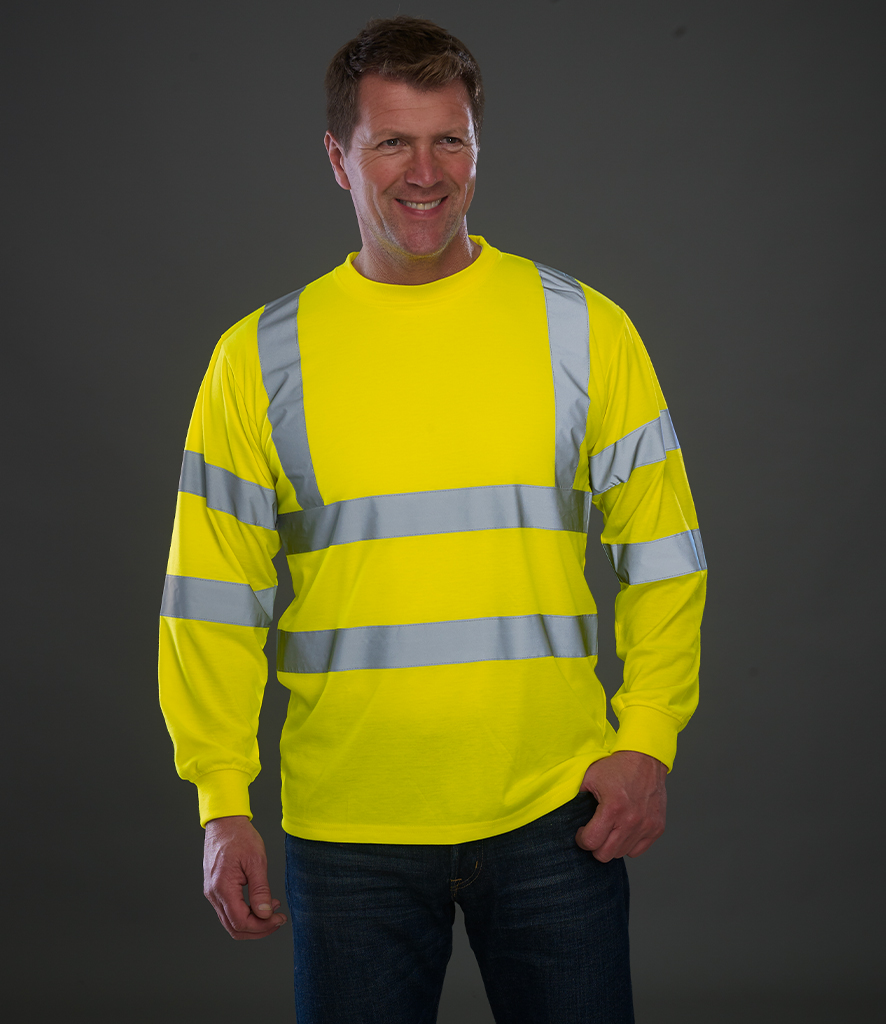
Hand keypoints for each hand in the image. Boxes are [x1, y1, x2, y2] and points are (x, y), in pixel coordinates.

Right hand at [203, 816, 287, 939]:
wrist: (224, 822)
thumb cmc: (239, 836)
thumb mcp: (256, 861)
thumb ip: (260, 890)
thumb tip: (265, 913)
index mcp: (222, 888)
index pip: (241, 922)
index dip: (262, 926)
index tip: (279, 918)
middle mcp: (213, 894)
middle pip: (234, 927)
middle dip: (258, 929)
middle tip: (278, 919)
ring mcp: (212, 892)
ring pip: (231, 921)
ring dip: (253, 921)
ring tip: (272, 909)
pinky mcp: (215, 888)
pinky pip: (229, 909)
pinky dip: (246, 912)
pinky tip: (261, 902)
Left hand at [574, 750, 666, 861]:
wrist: (645, 759)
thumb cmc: (617, 766)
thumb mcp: (590, 776)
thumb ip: (575, 795)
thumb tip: (563, 810)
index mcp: (613, 808)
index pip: (591, 842)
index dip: (582, 839)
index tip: (582, 831)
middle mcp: (631, 820)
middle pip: (605, 855)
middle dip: (595, 846)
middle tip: (594, 832)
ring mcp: (646, 826)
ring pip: (621, 853)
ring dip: (612, 844)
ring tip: (609, 828)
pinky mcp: (657, 828)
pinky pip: (637, 850)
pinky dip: (628, 844)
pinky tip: (623, 829)